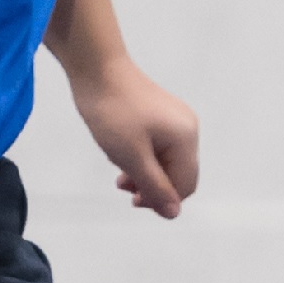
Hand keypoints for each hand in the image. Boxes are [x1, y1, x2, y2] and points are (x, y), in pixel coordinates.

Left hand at [72, 55, 198, 219]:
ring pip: (166, 161)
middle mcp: (187, 128)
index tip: (132, 200)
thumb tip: (173, 214)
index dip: (162, 200)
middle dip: (152, 186)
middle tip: (122, 186)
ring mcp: (174, 119)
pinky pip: (158, 146)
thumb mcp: (132, 157)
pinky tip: (121, 155)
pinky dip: (142, 156)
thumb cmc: (113, 112)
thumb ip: (154, 187)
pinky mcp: (160, 113)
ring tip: (119, 174)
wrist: (96, 69)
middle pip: (178, 174)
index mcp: (186, 138)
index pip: (185, 185)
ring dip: (144, 173)